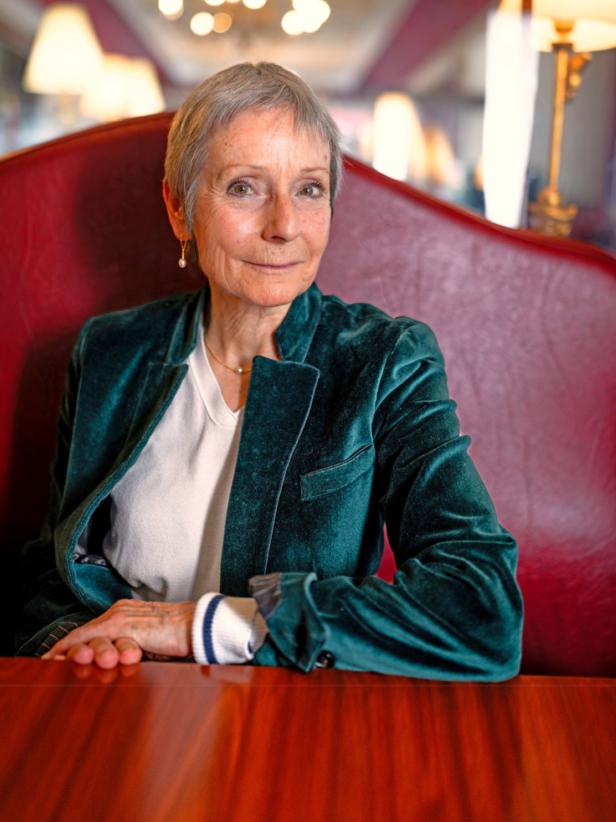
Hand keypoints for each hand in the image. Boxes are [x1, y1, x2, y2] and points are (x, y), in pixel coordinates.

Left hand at [41, 599, 195, 667]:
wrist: (201, 627)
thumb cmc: (183, 637)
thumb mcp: (154, 644)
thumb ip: (136, 647)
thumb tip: (123, 662)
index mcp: (130, 613)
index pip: (97, 629)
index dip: (76, 643)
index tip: (58, 658)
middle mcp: (122, 611)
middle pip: (87, 631)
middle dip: (66, 648)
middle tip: (47, 662)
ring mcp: (121, 616)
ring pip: (86, 635)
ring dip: (70, 652)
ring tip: (52, 664)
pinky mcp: (124, 625)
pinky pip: (89, 637)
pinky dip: (71, 648)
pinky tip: (58, 659)